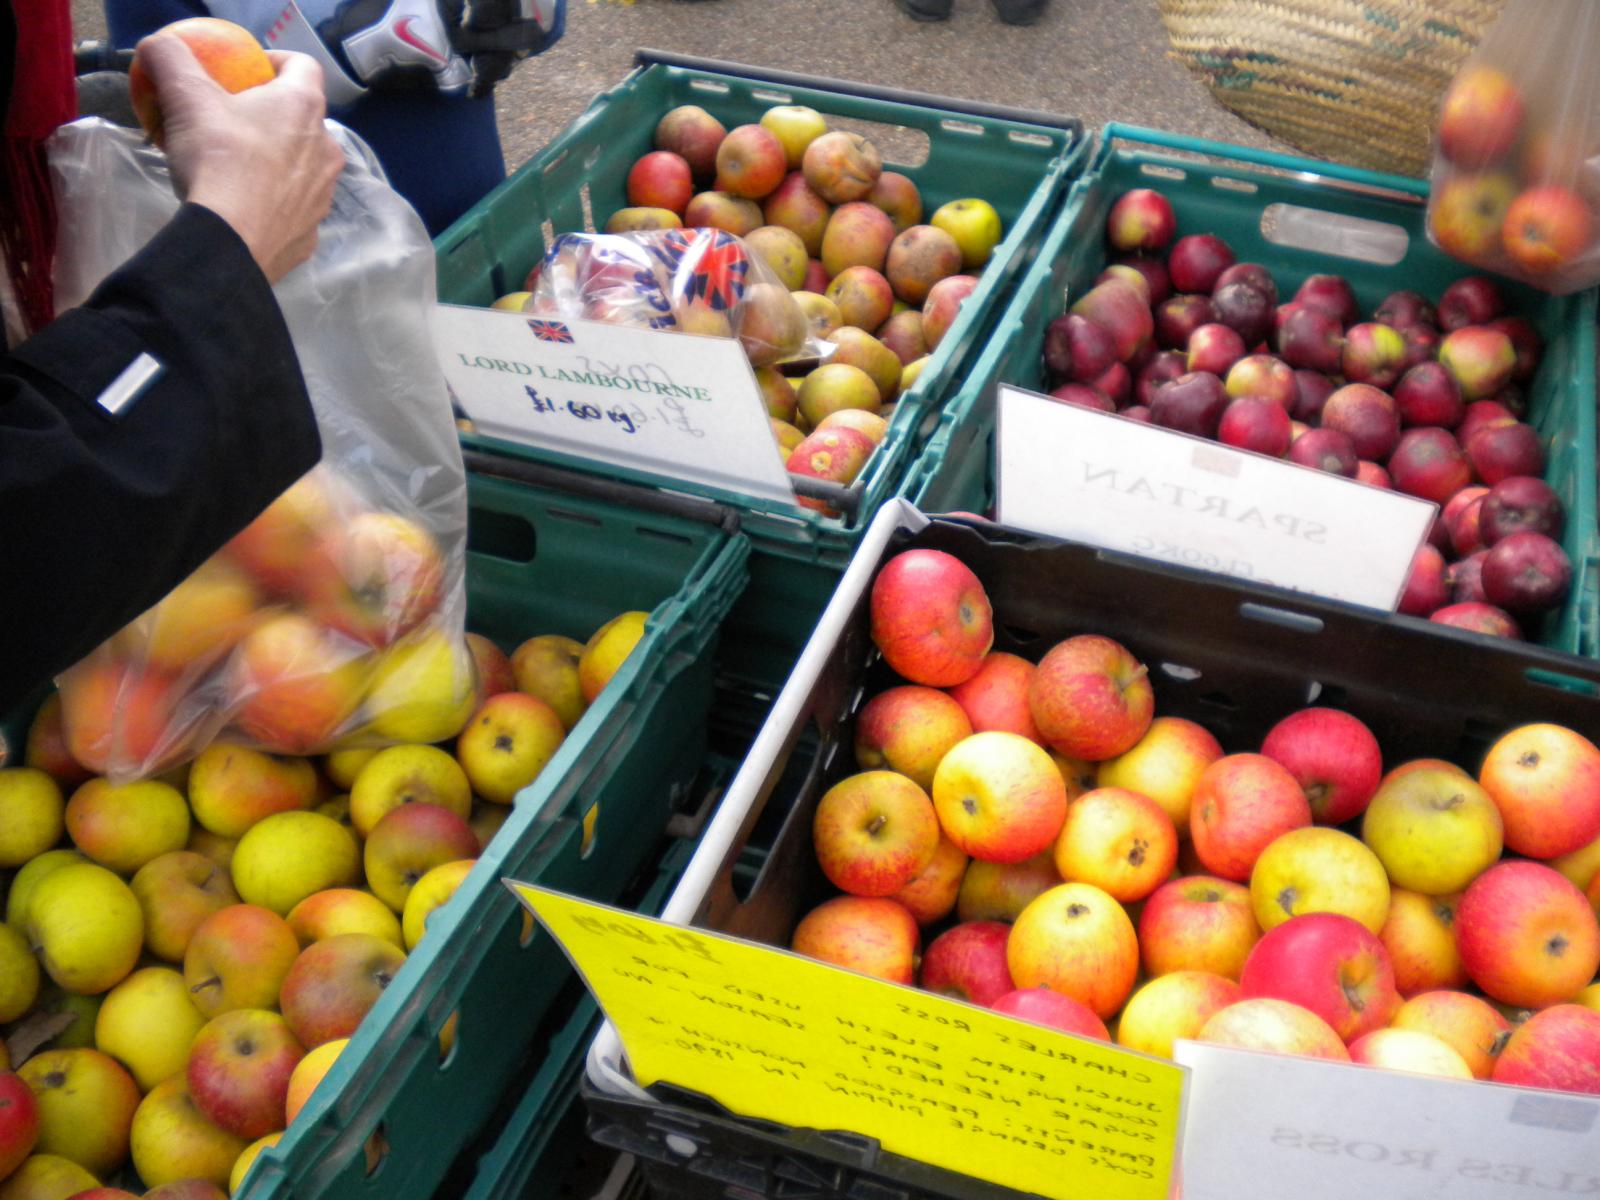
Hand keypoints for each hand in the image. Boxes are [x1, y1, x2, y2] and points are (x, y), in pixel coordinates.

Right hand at [134, 38, 345, 282]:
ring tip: (238, 166)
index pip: (304, 65)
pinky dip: (275, 202)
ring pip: (304, 166)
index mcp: (303, 107)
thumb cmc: (216, 159)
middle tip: (234, 120)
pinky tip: (246, 206)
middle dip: (273, 115)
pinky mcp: (312, 233)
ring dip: (277, 160)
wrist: (231, 241)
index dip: (277, 61)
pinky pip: (295, 208)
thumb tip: (156, 44)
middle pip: (304, 118)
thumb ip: (171, 58)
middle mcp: (326, 148)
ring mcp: (324, 194)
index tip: (249, 70)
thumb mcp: (185, 96)